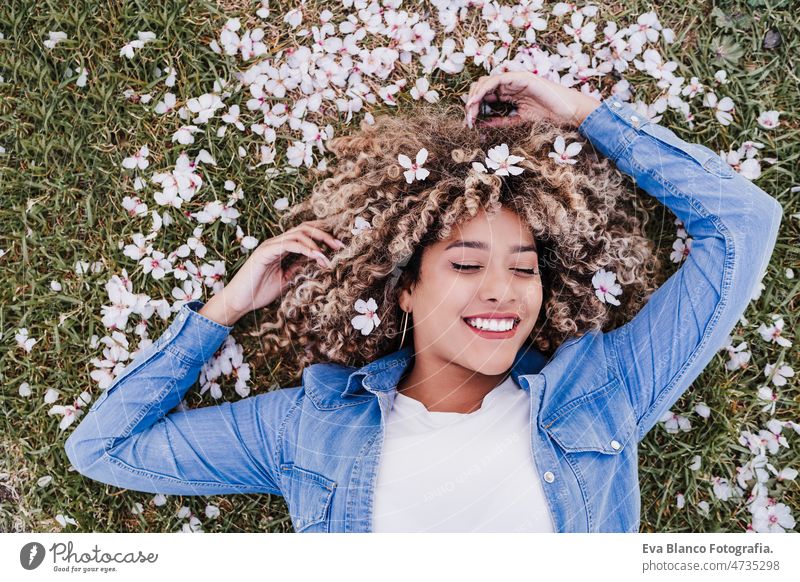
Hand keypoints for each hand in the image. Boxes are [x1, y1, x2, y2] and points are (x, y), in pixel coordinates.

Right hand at [200, 219, 343, 325]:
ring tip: (329, 255)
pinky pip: (288, 244)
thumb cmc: (259, 292)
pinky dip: (305, 248)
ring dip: (317, 243)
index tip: (339, 246)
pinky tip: (316, 256)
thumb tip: (317, 260)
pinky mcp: (265, 253)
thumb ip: (299, 268)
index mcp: (281, 248)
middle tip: (340, 246)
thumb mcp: (286, 279)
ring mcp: (270, 246)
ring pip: (298, 233)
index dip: (323, 236)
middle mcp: (276, 243)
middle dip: (325, 235)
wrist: (239, 302)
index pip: (305, 233)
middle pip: (304, 228)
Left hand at [464, 71, 601, 129]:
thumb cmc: (547, 116)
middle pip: (482, 88)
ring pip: (486, 82)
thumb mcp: (517, 121)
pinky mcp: (519, 77)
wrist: (566, 112)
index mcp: (508, 93)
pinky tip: (476, 100)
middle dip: (471, 102)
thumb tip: (479, 125)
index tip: (468, 123)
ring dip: (475, 96)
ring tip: (469, 110)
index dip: (474, 108)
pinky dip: (484, 88)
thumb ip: (500, 121)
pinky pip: (496, 80)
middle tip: (467, 119)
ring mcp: (514, 79)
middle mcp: (509, 84)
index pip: (485, 96)